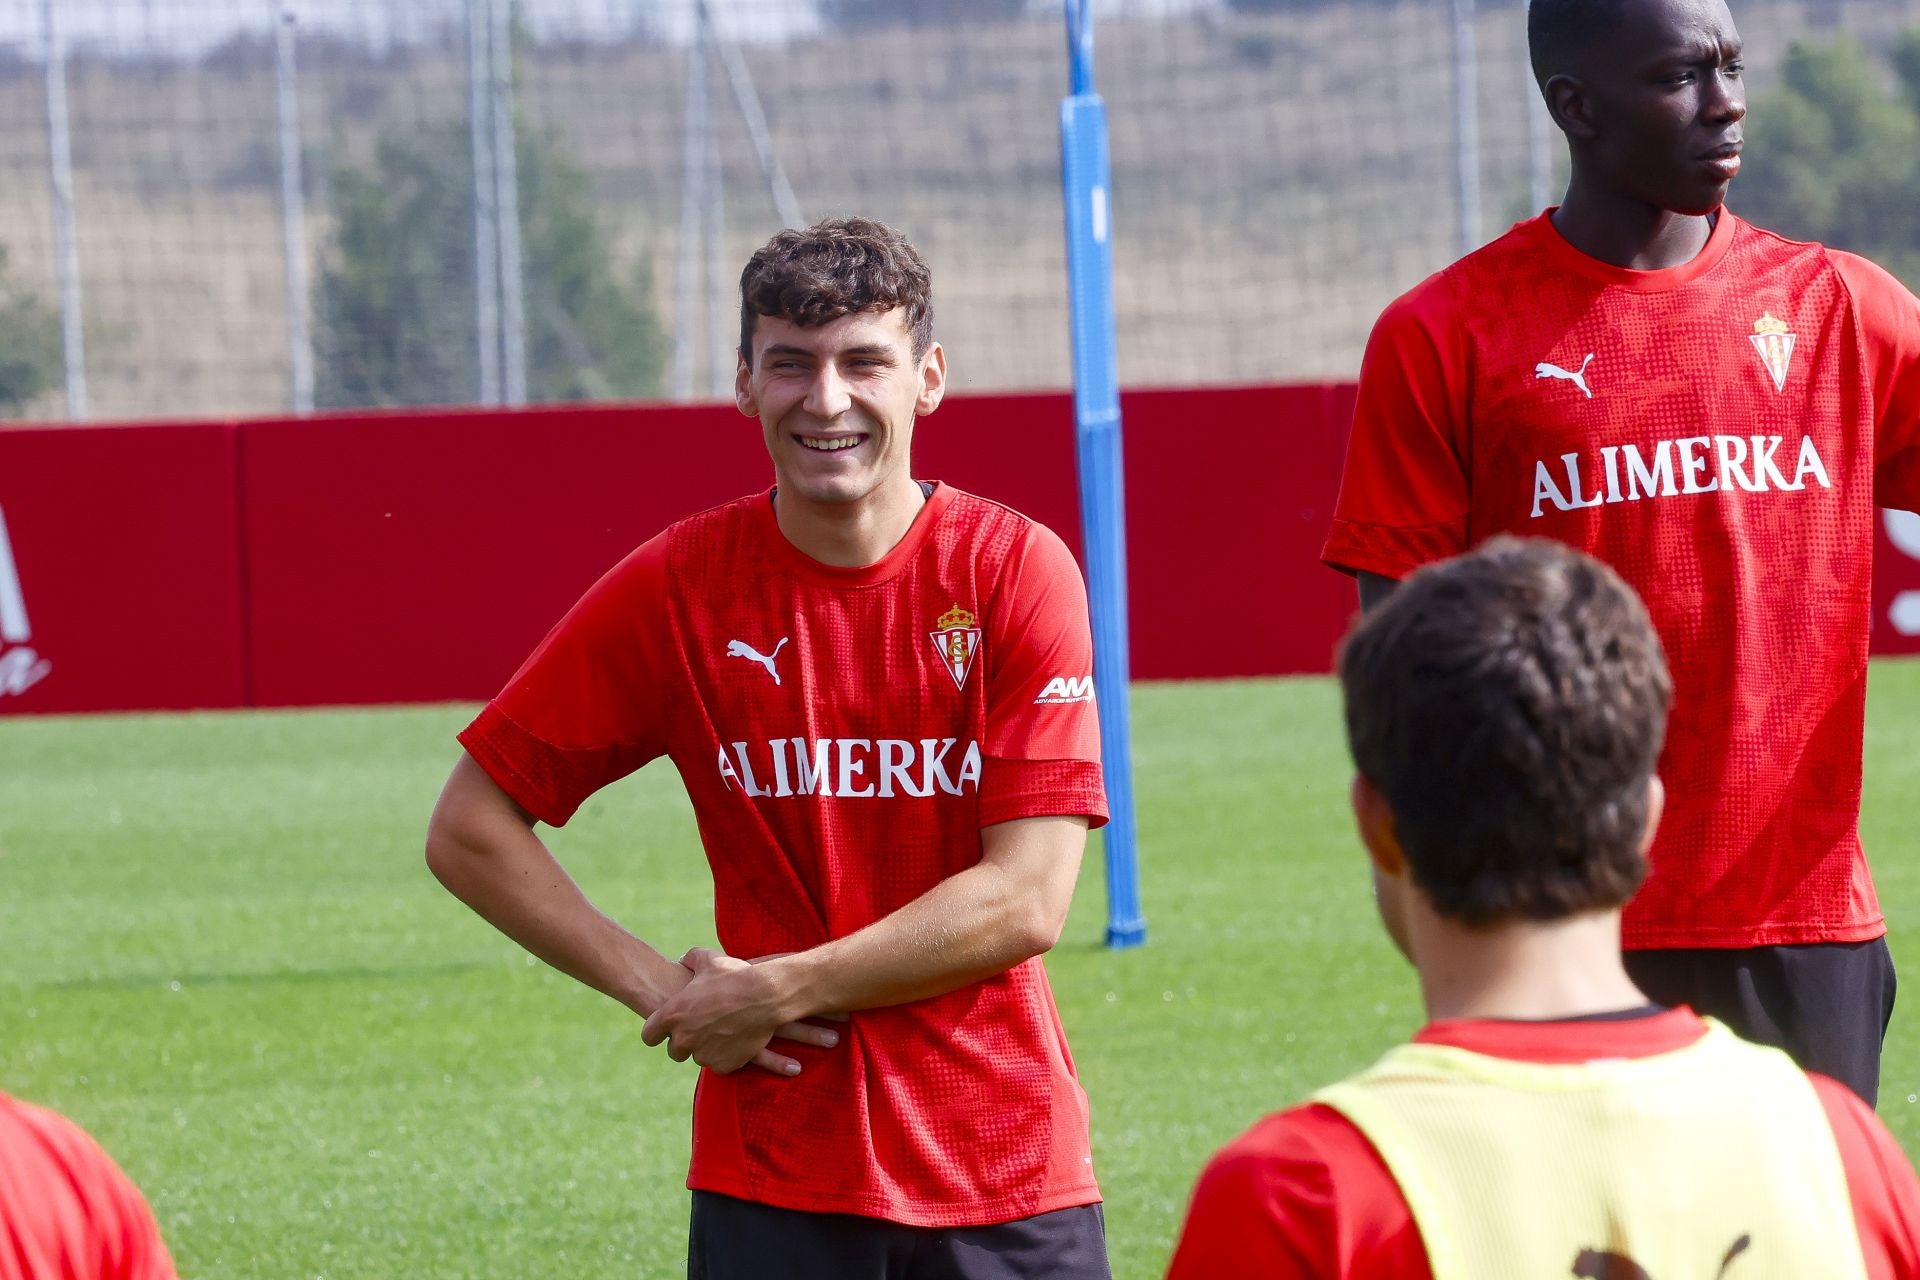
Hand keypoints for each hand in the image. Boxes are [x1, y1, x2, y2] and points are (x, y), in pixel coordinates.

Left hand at [640, 947, 839, 1076]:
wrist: (767, 995)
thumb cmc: (736, 976)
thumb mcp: (709, 959)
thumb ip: (690, 959)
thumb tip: (682, 960)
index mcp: (673, 1015)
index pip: (649, 1036)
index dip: (657, 1031)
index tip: (664, 1029)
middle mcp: (684, 1039)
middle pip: (674, 1051)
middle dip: (685, 1041)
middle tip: (700, 1027)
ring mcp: (705, 1054)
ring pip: (698, 1057)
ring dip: (706, 1047)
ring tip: (722, 1029)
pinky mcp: (725, 1065)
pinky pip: (719, 1064)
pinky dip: (725, 1055)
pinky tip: (735, 1038)